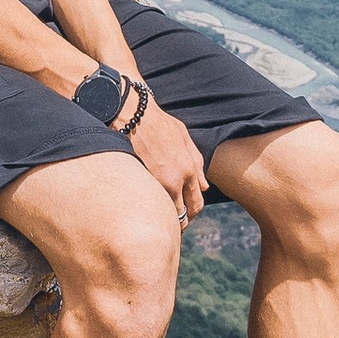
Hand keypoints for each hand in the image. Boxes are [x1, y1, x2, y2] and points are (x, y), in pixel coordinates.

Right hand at [130, 96, 204, 221]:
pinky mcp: (140, 182)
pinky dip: (148, 207)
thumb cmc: (158, 122)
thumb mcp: (183, 136)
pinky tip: (144, 206)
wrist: (134, 113)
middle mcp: (176, 180)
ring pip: (165, 213)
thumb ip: (196, 161)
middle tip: (172, 224)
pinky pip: (149, 203)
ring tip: (157, 217)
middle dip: (180, 222)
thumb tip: (204, 187)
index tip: (185, 216)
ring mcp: (157, 183)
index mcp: (189, 169)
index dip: (191, 213)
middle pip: (183, 214)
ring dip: (163, 218)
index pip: (196, 203)